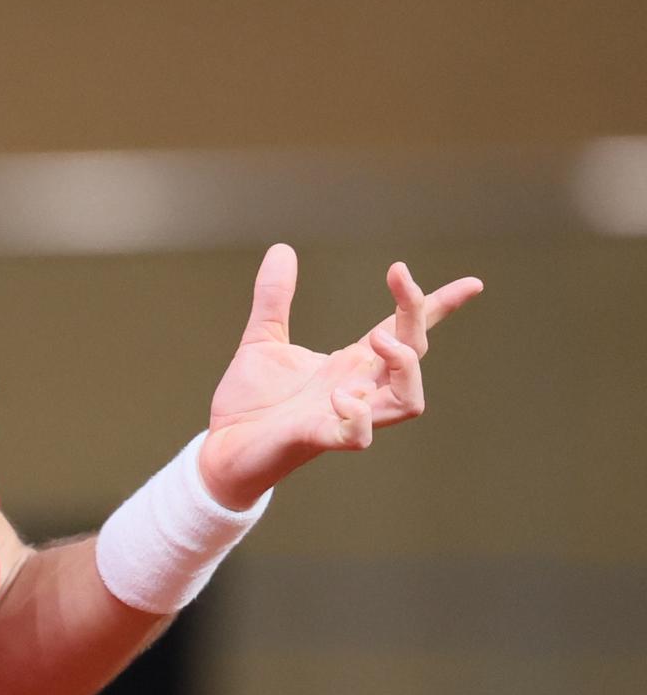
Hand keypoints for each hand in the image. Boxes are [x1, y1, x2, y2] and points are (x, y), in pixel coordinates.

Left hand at [197, 244, 482, 508]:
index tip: (473, 284)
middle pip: (414, 353)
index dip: (439, 308)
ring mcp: (346, 416)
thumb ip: (275, 297)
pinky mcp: (322, 438)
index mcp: (352, 363)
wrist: (220, 446)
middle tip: (400, 278)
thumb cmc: (251, 401)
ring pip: (409, 401)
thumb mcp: (263, 338)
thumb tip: (281, 248)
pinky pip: (361, 435)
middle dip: (417, 315)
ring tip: (379, 339)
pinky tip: (340, 396)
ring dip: (405, 367)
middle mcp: (359, 388)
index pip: (407, 332)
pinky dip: (359, 415)